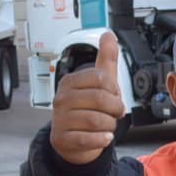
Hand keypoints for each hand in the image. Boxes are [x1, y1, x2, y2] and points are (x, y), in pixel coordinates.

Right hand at [50, 31, 124, 164]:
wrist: (73, 140)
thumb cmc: (87, 109)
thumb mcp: (99, 83)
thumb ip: (105, 59)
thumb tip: (107, 35)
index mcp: (70, 81)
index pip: (101, 78)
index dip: (115, 89)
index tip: (115, 96)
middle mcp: (62, 99)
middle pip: (101, 99)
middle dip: (115, 109)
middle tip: (115, 113)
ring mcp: (60, 119)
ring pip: (97, 121)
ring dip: (109, 125)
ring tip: (106, 125)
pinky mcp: (62, 139)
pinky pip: (87, 139)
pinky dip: (101, 140)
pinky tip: (104, 137)